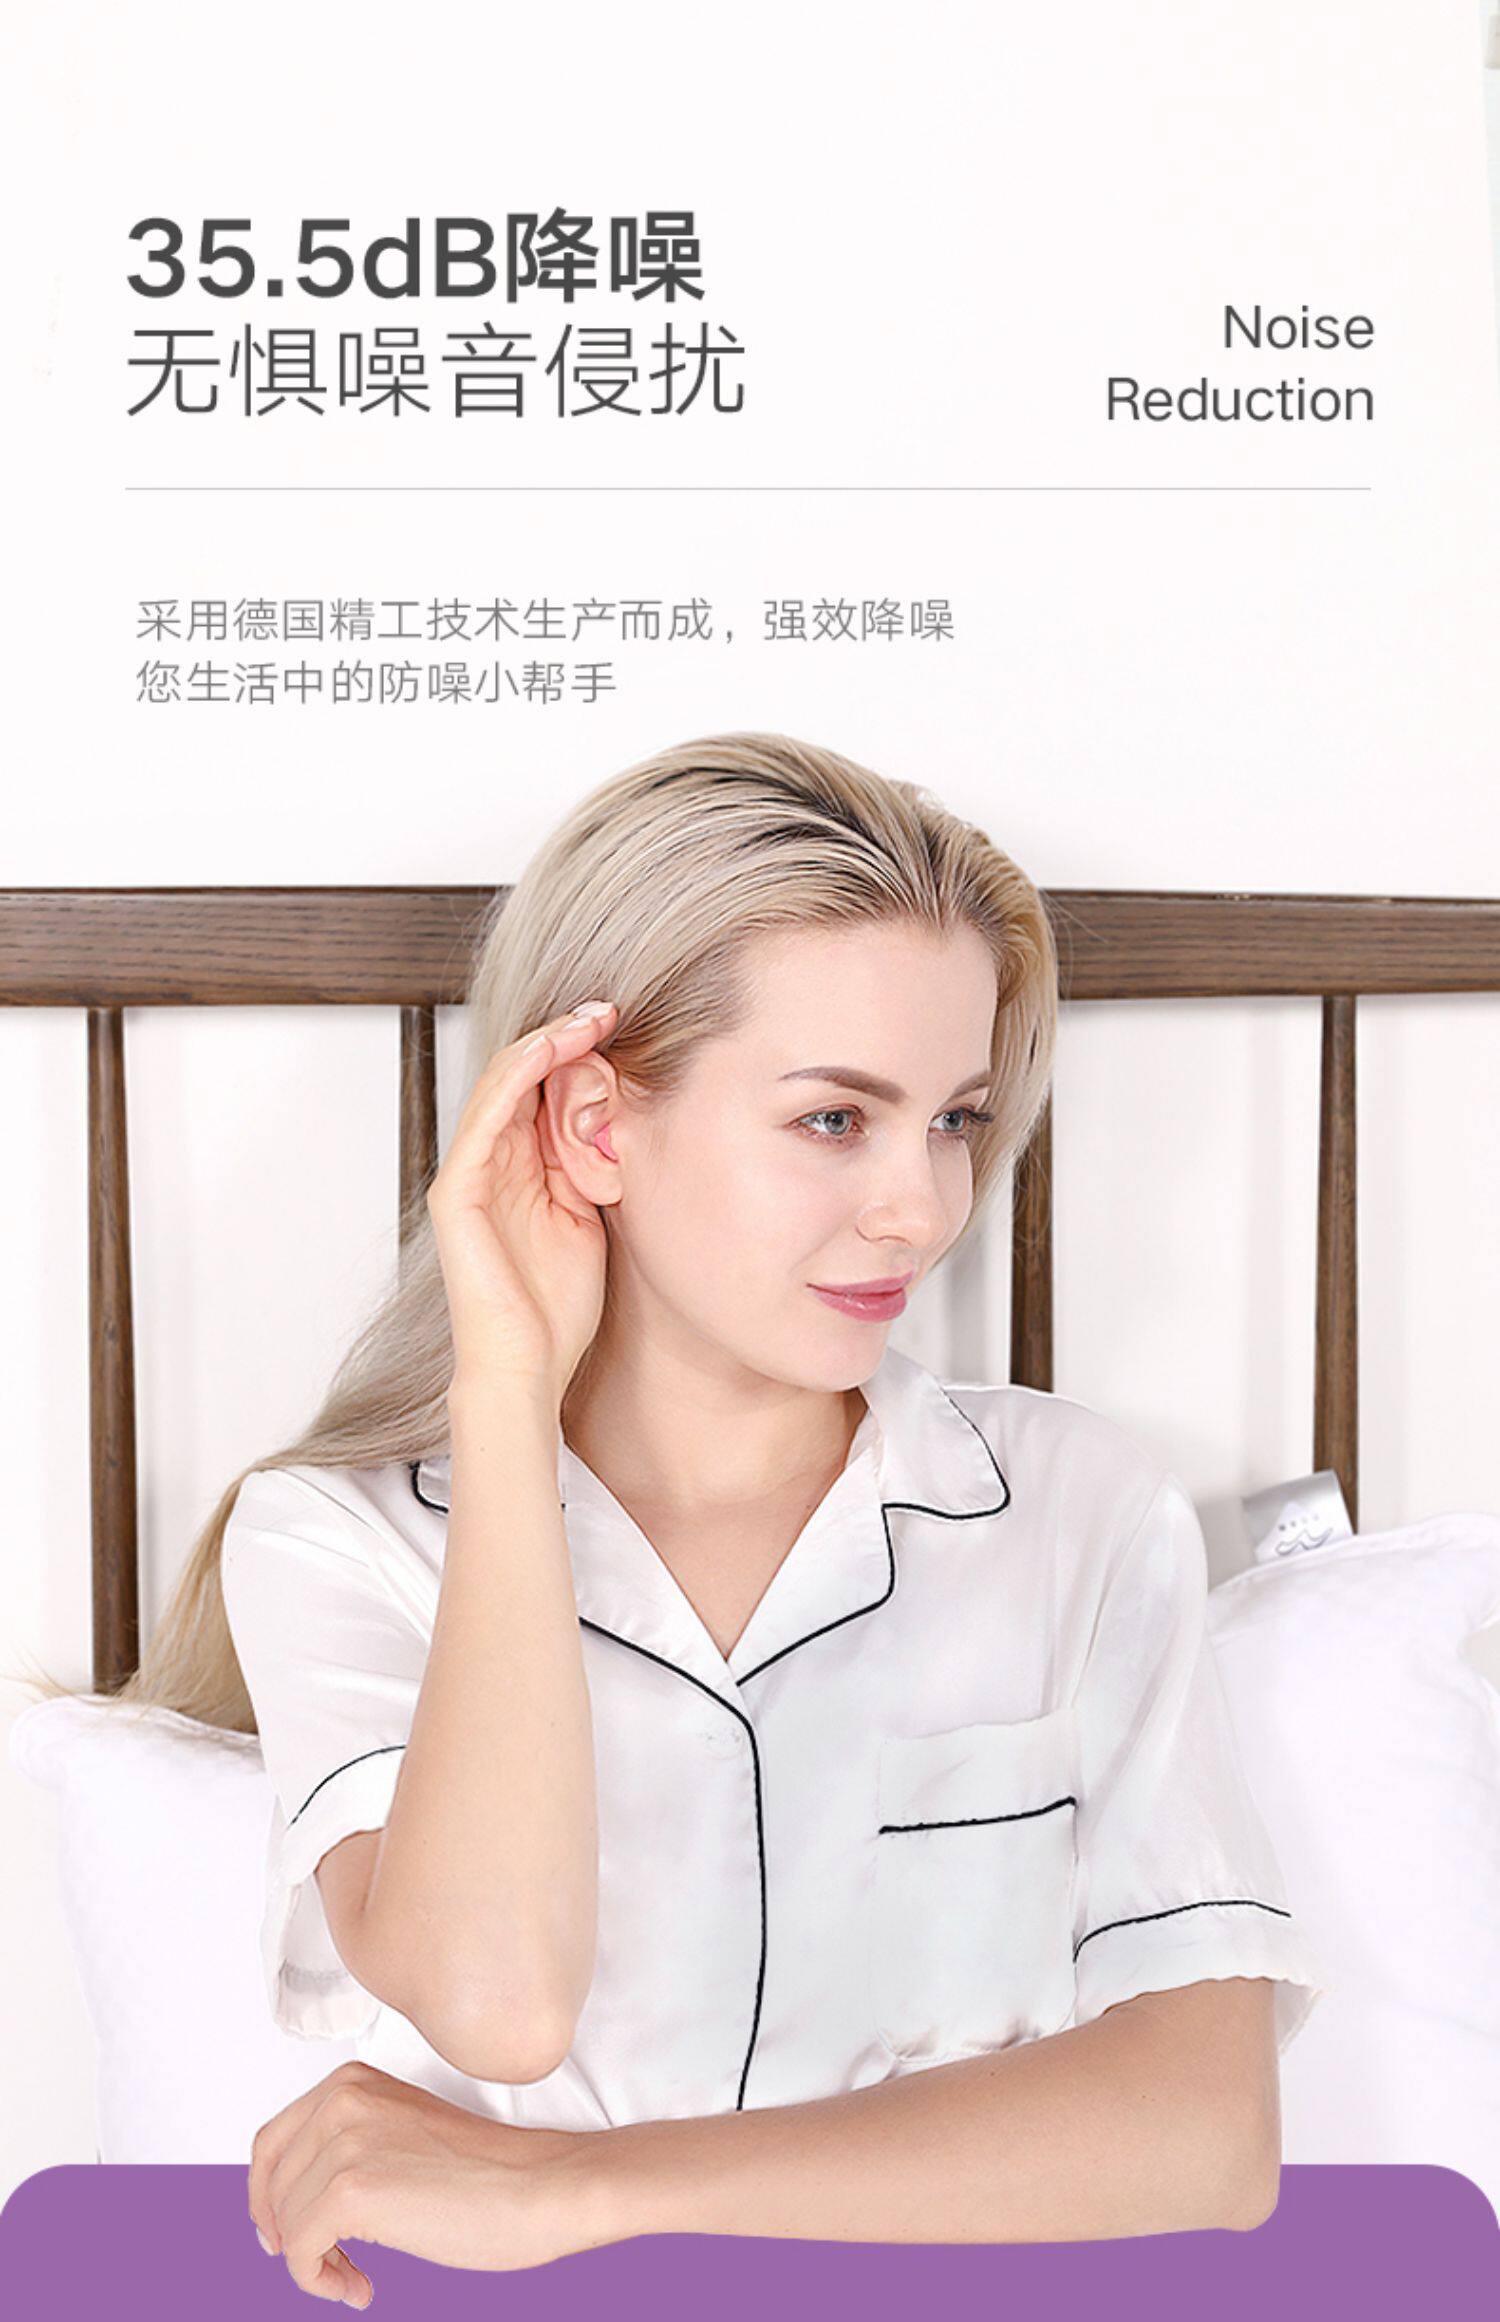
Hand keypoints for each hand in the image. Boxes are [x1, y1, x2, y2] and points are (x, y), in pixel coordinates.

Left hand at [248, 2059, 615, 2297]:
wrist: (540, 2188)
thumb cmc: (488, 2173)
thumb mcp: (402, 2134)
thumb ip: (351, 2145)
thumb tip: (291, 2205)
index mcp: (353, 2082)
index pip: (272, 2142)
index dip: (268, 2197)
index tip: (284, 2233)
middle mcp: (342, 2101)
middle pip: (270, 2183)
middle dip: (288, 2234)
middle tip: (323, 2265)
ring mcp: (345, 2142)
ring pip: (285, 2222)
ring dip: (313, 2264)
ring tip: (355, 2278)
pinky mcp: (351, 2190)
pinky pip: (300, 2253)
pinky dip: (319, 2281)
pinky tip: (361, 2288)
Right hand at [428, 1000, 617, 1401]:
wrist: (528, 1366)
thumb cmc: (557, 1308)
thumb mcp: (591, 1217)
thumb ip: (591, 1168)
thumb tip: (621, 1118)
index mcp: (519, 1168)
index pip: (542, 1088)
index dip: (577, 1050)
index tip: (624, 1025)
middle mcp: (489, 1163)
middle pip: (520, 1074)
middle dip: (565, 1034)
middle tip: (611, 1007)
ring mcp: (468, 1175)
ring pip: (501, 1083)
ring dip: (545, 1043)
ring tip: (589, 1018)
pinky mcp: (456, 1192)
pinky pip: (485, 1118)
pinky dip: (516, 1077)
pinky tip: (550, 1051)